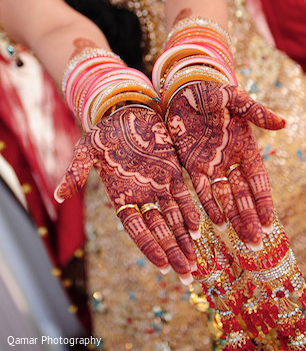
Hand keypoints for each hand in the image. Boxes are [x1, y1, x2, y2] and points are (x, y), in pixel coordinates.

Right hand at [54, 106, 199, 281]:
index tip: (163, 267)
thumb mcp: (87, 150)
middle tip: (187, 275)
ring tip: (196, 262)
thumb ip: (76, 172)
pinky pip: (183, 195)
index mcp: (120, 196)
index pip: (136, 228)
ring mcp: (158, 185)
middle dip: (172, 252)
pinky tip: (199, 229)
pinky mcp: (172, 172)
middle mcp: (141, 196)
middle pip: (159, 230)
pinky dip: (190, 211)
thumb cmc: (105, 132)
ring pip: (174, 218)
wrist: (126, 112)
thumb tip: (59, 196)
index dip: (149, 246)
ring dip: (184, 239)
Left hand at [165, 81, 285, 248]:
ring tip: (240, 238)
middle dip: (250, 217)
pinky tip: (215, 222)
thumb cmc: (212, 93)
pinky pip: (200, 189)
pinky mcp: (191, 164)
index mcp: (245, 147)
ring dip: (232, 217)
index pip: (258, 180)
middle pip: (242, 194)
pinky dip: (208, 204)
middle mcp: (230, 161)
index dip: (263, 201)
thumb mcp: (235, 100)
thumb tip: (283, 124)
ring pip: (224, 196)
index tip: (270, 222)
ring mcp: (211, 165)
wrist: (184, 90)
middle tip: (256, 242)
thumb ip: (257, 113)